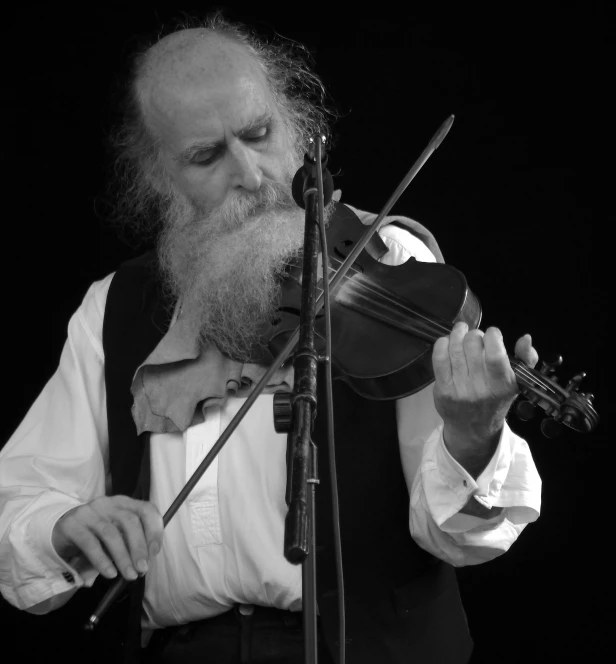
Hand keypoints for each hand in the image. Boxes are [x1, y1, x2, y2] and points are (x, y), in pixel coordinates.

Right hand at [52, 496, 163, 580]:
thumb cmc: (96, 535)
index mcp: (123, 503)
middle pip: (130, 521)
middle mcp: (108, 503)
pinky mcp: (72, 525)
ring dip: (123, 557)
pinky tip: (110, 574)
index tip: (154, 552)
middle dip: (139, 547)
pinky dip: (102, 560)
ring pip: (111, 533)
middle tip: (143, 569)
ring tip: (129, 575)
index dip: (154, 530)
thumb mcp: (116, 535)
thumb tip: (144, 564)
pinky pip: (90, 544)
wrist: (61, 532)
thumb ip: (130, 544)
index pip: (146, 509)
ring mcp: (89, 512)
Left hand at [432, 322, 538, 457]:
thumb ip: (526, 359)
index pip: (496, 354)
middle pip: (472, 345)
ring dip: (457, 334)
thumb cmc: (496, 400)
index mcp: (503, 384)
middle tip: (475, 337)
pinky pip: (439, 359)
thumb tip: (526, 337)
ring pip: (455, 349)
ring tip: (460, 331)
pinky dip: (442, 344)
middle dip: (474, 334)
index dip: (492, 335)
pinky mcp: (443, 390)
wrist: (474, 429)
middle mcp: (481, 388)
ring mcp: (460, 390)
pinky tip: (447, 342)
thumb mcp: (517, 383)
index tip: (492, 334)